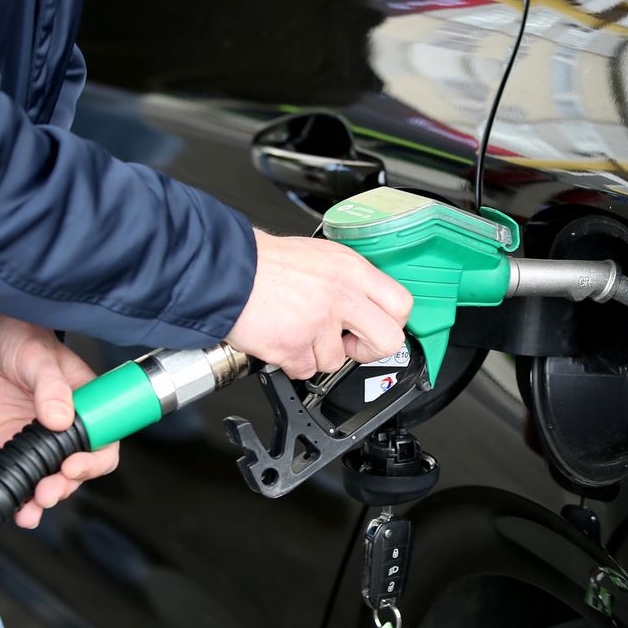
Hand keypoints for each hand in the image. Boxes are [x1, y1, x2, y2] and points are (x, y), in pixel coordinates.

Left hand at [0, 315, 118, 528]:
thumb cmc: (19, 335)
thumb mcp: (37, 355)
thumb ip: (50, 386)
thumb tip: (60, 418)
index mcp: (86, 402)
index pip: (105, 440)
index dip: (95, 459)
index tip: (73, 464)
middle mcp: (67, 424)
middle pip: (80, 466)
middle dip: (68, 483)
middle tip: (50, 489)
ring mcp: (38, 438)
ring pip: (51, 478)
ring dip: (46, 497)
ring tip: (34, 506)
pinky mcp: (9, 446)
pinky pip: (18, 477)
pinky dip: (18, 498)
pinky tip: (18, 511)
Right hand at [226, 229, 412, 379]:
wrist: (226, 270)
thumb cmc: (265, 263)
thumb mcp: (321, 256)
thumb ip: (347, 280)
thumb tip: (364, 303)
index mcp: (351, 270)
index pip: (401, 304)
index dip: (391, 322)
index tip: (375, 326)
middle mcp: (342, 295)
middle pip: (388, 340)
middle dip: (368, 350)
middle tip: (349, 344)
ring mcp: (319, 323)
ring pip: (337, 361)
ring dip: (315, 354)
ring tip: (296, 330)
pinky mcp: (295, 347)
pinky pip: (305, 370)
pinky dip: (291, 361)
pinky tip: (281, 338)